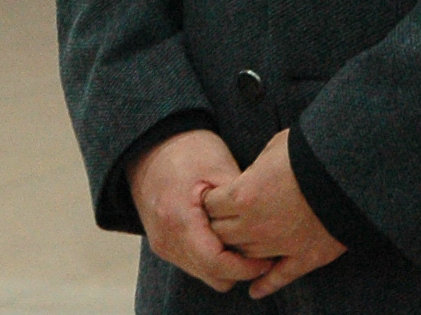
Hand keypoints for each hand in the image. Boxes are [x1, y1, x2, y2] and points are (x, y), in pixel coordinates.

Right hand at [128, 129, 271, 292]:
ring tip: (244, 239)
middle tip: (261, 249)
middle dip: (239, 268)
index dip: (246, 268)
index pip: (217, 265)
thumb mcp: (220, 168)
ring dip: (226, 263)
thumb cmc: (189, 150)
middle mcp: (166, 241)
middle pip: (212, 276)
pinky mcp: (163, 244)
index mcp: (179, 222)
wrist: (152, 145)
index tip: (268, 259)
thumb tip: (265, 230)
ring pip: (204, 274)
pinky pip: (194, 264)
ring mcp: (162, 245)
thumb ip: (239, 203)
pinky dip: (212, 257)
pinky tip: (226, 236)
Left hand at [202, 129, 348, 299]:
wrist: (347, 170)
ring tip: (244, 242)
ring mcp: (279, 244)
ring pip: (246, 256)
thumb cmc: (308, 151)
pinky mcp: (305, 257)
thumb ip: (254, 169)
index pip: (211, 206)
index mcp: (243, 195)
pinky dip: (265, 286)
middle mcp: (255, 225)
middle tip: (228, 219)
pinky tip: (255, 291)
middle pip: (223, 234)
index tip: (218, 197)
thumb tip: (249, 179)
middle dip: (221, 225)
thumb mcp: (273, 148)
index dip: (213, 200)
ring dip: (242, 249)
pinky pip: (279, 277)